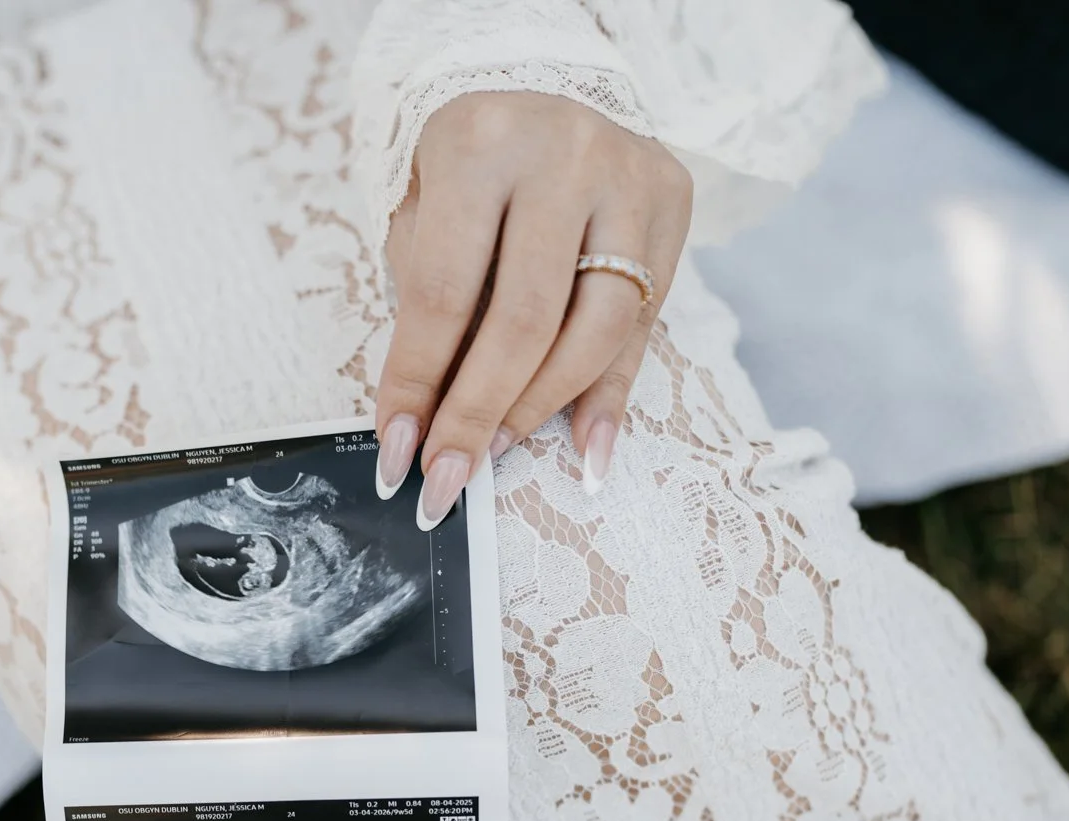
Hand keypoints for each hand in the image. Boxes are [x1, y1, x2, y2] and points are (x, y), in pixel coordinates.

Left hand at [374, 92, 691, 526]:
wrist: (541, 91)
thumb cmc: (466, 170)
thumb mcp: (424, 208)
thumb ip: (429, 303)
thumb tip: (426, 424)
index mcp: (479, 144)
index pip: (444, 290)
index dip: (418, 380)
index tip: (397, 449)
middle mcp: (563, 154)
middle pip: (525, 319)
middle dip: (478, 413)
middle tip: (447, 480)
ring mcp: (628, 176)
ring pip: (596, 328)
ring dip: (541, 409)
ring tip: (495, 453)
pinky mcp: (672, 202)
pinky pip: (643, 324)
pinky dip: (612, 396)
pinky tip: (590, 452)